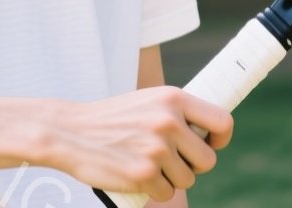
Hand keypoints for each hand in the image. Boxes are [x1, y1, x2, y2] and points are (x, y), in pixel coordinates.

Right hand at [48, 87, 233, 202]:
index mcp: (173, 98)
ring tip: (145, 163)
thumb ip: (176, 113)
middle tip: (169, 160)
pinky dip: (153, 189)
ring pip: (187, 179)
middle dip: (191, 166)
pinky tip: (134, 174)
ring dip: (170, 178)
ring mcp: (156, 148)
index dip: (220, 139)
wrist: (68, 132)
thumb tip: (208, 134)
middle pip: (207, 160)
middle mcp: (168, 121)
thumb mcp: (147, 102)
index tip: (210, 145)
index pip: (223, 121)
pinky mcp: (143, 174)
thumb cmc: (110, 120)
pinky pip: (166, 192)